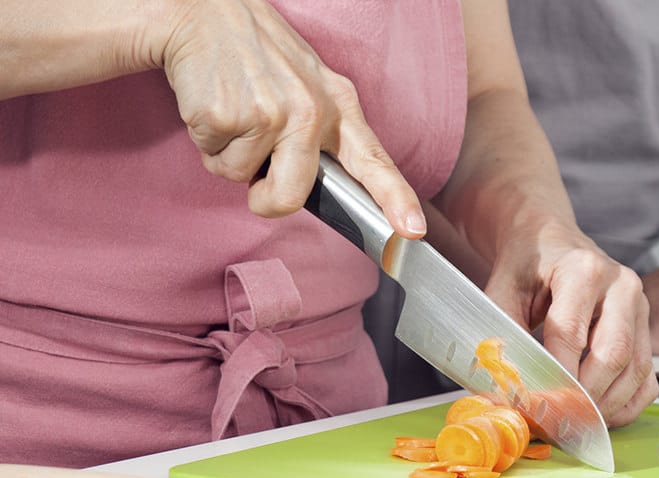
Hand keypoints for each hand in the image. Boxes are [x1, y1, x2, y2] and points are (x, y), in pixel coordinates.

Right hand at [161, 0, 425, 236]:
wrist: (202, 10)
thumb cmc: (255, 54)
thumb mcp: (308, 83)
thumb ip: (322, 132)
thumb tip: (321, 187)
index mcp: (338, 104)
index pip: (374, 161)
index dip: (396, 200)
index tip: (412, 230)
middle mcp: (311, 111)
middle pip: (290, 198)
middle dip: (265, 198)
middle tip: (255, 168)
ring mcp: (271, 114)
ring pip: (242, 179)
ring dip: (228, 155)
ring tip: (234, 110)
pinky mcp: (228, 116)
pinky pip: (214, 160)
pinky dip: (207, 140)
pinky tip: (214, 102)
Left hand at [484, 222, 656, 427]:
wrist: (552, 242)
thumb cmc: (529, 265)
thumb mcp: (503, 289)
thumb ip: (501, 334)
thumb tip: (504, 386)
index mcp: (583, 269)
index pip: (570, 333)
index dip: (554, 375)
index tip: (536, 405)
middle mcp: (621, 286)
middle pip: (613, 354)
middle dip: (585, 397)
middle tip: (558, 423)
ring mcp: (640, 307)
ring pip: (636, 370)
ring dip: (607, 406)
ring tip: (576, 424)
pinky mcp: (647, 328)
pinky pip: (648, 377)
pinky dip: (627, 404)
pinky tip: (600, 414)